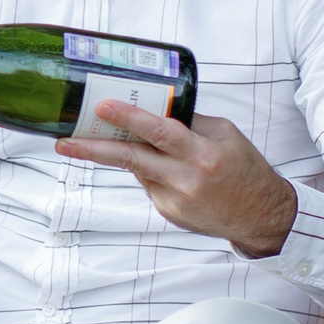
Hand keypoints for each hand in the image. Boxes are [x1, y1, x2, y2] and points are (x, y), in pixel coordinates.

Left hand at [55, 104, 299, 257]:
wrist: (261, 215)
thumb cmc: (245, 169)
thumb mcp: (225, 136)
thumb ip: (190, 123)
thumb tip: (157, 107)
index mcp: (202, 153)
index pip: (160, 131)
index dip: (130, 118)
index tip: (103, 107)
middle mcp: (186, 179)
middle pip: (132, 159)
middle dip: (93, 149)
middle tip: (63, 141)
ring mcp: (174, 200)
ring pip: (137, 170)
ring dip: (117, 155)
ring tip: (87, 142)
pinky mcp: (169, 213)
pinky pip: (149, 185)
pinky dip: (149, 172)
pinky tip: (165, 170)